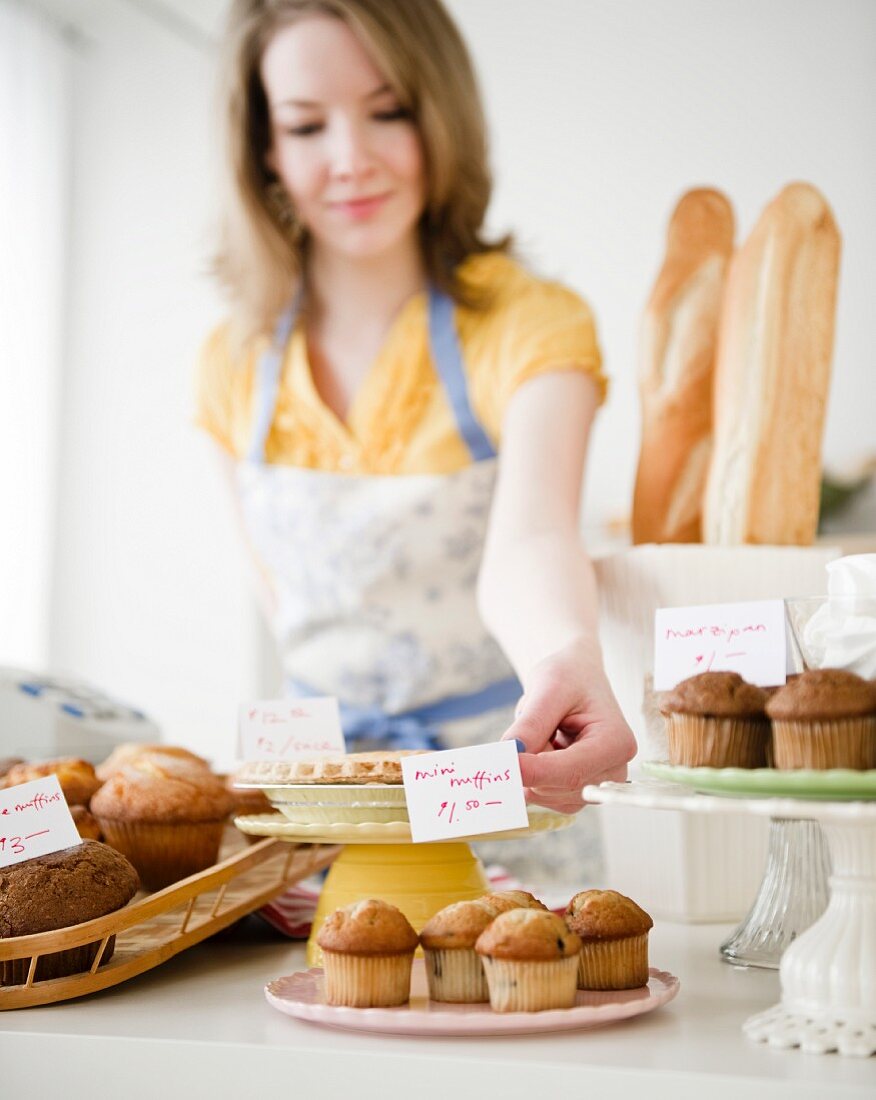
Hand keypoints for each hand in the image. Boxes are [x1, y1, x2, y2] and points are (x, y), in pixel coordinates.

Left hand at [501, 638, 636, 812]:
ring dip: (531, 767)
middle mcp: (613, 770)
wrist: (576, 677)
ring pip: (546, 795)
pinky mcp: (579, 791)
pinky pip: (544, 796)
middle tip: (526, 728)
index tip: (502, 765)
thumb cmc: (570, 676)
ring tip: (544, 733)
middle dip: (530, 763)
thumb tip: (511, 755)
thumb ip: (532, 723)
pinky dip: (533, 774)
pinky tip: (544, 747)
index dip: (534, 772)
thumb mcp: (550, 688)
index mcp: (616, 742)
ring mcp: (597, 784)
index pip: (571, 772)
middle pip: (556, 787)